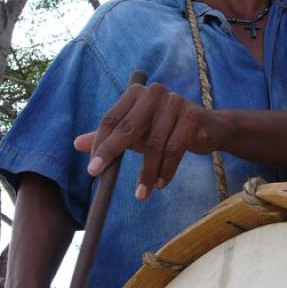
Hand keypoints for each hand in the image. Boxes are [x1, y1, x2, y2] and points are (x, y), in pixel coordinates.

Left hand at [74, 83, 222, 199]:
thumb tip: (77, 144)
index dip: (100, 145)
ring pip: (154, 145)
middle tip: (101, 177)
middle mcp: (154, 93)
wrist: (209, 128)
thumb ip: (110, 136)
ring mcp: (175, 103)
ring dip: (146, 173)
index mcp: (136, 93)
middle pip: (129, 128)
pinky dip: (166, 170)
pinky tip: (161, 184)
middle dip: (112, 154)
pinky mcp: (192, 117)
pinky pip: (174, 150)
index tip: (92, 169)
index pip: (112, 119)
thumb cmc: (167, 129)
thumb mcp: (137, 132)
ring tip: (141, 194)